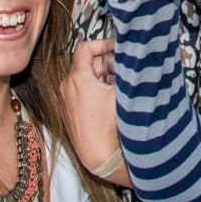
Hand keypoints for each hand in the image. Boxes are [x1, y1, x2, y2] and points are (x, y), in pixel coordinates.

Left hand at [61, 38, 128, 184]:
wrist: (100, 157)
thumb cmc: (110, 127)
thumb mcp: (122, 92)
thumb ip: (125, 70)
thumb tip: (133, 56)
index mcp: (77, 78)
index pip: (85, 47)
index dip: (103, 44)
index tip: (116, 48)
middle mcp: (67, 87)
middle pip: (87, 64)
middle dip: (107, 64)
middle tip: (125, 72)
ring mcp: (66, 101)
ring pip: (85, 80)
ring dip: (103, 79)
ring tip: (120, 89)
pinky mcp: (69, 114)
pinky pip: (81, 93)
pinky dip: (95, 91)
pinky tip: (111, 102)